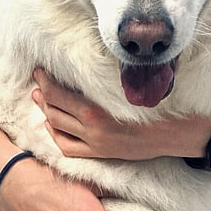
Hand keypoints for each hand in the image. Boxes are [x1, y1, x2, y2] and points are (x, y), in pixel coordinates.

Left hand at [32, 69, 210, 160]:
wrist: (174, 134)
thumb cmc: (155, 103)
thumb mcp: (132, 85)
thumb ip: (110, 76)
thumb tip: (93, 56)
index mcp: (99, 112)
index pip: (60, 95)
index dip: (46, 82)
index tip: (40, 69)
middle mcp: (92, 131)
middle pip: (55, 110)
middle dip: (42, 92)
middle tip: (37, 77)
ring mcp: (95, 145)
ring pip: (58, 127)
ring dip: (45, 111)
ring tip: (38, 97)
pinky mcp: (100, 154)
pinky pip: (67, 148)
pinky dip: (55, 135)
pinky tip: (50, 124)